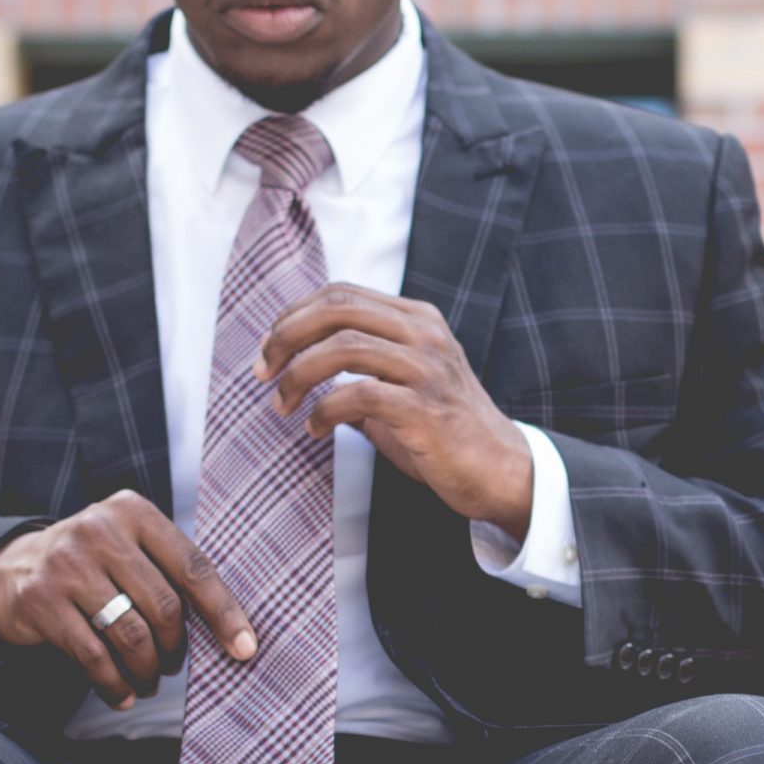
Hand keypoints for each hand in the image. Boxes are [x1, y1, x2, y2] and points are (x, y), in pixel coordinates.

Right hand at [0, 490, 256, 709]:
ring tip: (150, 681)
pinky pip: (92, 656)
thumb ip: (173, 573)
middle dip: (176, 648)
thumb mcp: (133, 549)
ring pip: (130, 635)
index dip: (224, 613)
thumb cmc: (97, 564)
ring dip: (147, 670)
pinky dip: (113, 683)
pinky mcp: (41, 600)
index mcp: (134, 512)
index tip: (246, 649)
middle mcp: (99, 530)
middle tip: (174, 666)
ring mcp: (66, 564)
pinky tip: (121, 695)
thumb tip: (234, 632)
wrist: (13, 568)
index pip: (193, 568)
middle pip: (163, 606)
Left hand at [254, 283, 533, 540]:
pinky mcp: (426, 409)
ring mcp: (429, 370)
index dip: (294, 315)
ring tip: (283, 405)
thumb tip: (295, 361)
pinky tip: (315, 429)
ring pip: (342, 347)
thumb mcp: (403, 383)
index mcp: (418, 320)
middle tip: (263, 371)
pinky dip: (325, 411)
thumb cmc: (444, 431)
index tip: (269, 349)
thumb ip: (361, 364)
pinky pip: (358, 395)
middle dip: (286, 337)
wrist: (501, 470)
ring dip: (298, 376)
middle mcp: (425, 335)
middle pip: (337, 309)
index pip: (342, 294)